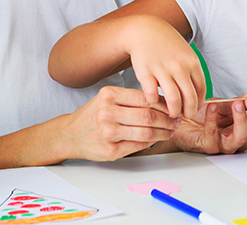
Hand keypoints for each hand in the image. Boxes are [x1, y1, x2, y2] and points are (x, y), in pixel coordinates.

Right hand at [61, 86, 179, 160]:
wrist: (70, 134)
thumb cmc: (92, 115)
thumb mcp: (107, 99)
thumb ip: (130, 99)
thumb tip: (162, 102)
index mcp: (108, 95)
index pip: (145, 98)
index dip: (164, 104)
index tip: (173, 107)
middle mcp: (107, 112)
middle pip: (148, 115)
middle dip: (168, 119)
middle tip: (176, 120)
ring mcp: (108, 133)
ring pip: (146, 132)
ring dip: (163, 132)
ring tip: (170, 131)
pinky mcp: (110, 150)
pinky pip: (138, 146)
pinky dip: (151, 143)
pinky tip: (157, 139)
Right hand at [126, 15, 205, 119]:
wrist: (145, 30)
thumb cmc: (167, 45)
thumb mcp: (186, 54)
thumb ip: (193, 73)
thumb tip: (198, 96)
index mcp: (192, 63)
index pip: (201, 91)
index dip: (198, 104)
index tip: (193, 109)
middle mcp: (179, 66)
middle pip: (190, 99)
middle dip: (187, 112)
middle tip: (182, 116)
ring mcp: (162, 69)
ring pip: (173, 100)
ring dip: (172, 111)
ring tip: (170, 113)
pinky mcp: (145, 71)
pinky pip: (152, 95)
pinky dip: (153, 102)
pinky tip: (153, 100)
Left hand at [170, 90, 246, 154]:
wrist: (181, 124)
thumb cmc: (202, 116)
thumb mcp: (222, 105)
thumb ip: (236, 102)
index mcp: (245, 127)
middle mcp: (239, 137)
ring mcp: (226, 144)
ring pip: (241, 136)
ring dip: (241, 119)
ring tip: (237, 104)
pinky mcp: (210, 146)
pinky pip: (214, 133)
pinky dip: (212, 118)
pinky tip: (212, 106)